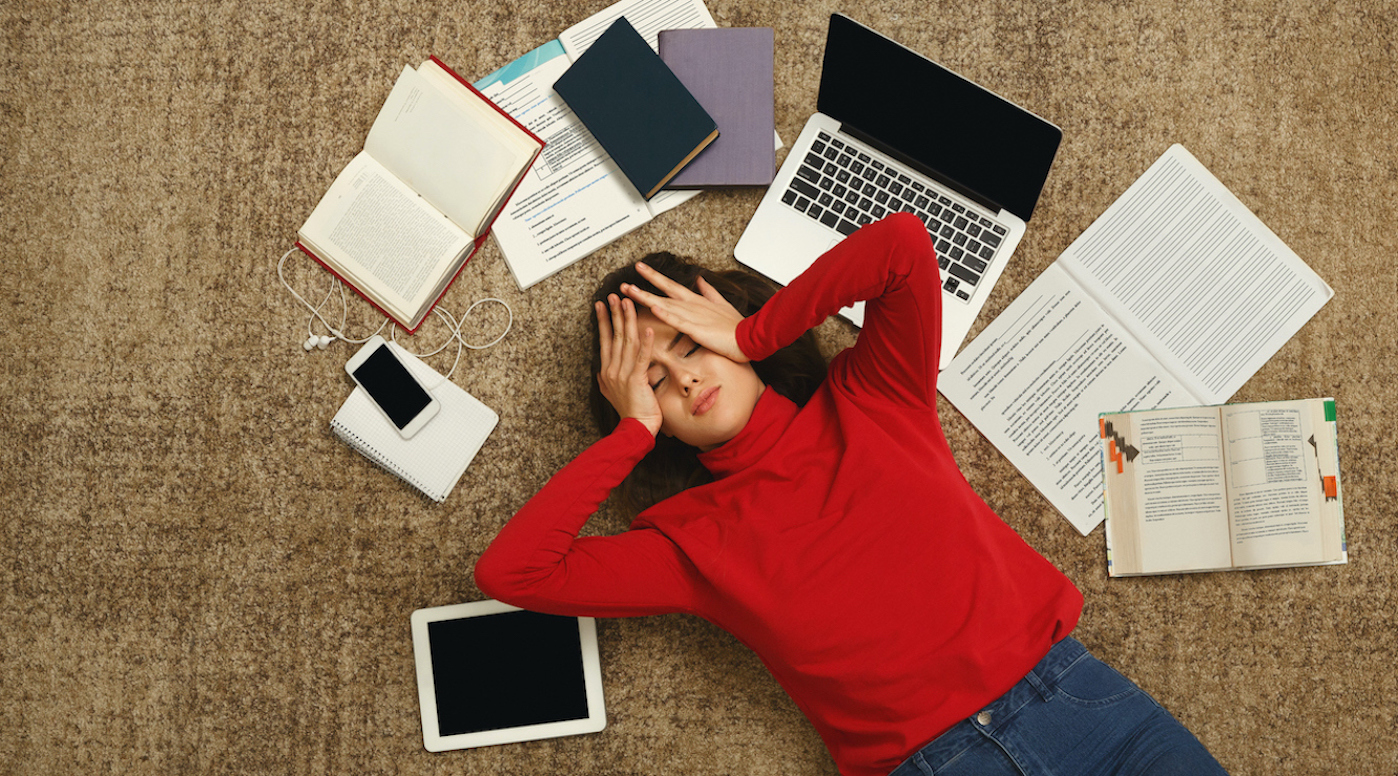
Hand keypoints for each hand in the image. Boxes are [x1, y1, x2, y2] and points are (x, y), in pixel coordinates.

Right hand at [595, 294, 662, 435]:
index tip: (602, 304)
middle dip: (614, 313)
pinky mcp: (636, 380)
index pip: (604, 340)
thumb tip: (600, 370)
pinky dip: (645, 342)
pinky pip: (641, 357)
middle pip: (614, 336)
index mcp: (607, 370)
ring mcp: (623, 374)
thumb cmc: (630, 412)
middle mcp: (612, 370)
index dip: (604, 321)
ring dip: (628, 320)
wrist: (635, 429)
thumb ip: (606, 379)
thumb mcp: (611, 393)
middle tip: (614, 295)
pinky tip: (648, 328)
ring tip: (628, 302)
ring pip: (626, 342)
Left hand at [620, 263, 747, 362]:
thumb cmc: (735, 326)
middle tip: (623, 282)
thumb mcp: (721, 304)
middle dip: (642, 286)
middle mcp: (691, 305)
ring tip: (629, 292)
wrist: (749, 337)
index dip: (654, 277)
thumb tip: (700, 280)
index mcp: (695, 301)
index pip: (670, 286)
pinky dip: (665, 314)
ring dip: (646, 297)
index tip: (640, 268)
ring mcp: (693, 316)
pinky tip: (653, 308)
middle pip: (662, 292)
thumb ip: (709, 292)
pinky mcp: (696, 329)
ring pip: (664, 304)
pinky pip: (677, 320)